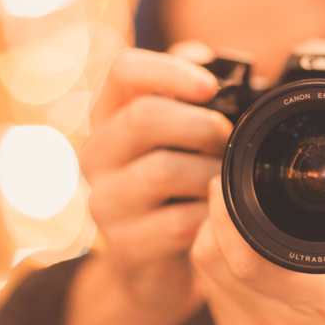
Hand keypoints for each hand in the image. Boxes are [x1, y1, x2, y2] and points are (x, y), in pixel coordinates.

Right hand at [62, 48, 231, 324]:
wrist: (154, 265)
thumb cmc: (176, 185)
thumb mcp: (179, 135)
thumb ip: (190, 93)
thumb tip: (209, 59)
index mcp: (109, 116)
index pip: (124, 70)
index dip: (171, 70)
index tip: (212, 86)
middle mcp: (96, 153)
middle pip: (144, 118)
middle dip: (201, 125)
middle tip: (228, 141)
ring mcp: (105, 202)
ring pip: (163, 170)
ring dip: (210, 172)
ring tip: (226, 179)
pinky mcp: (126, 246)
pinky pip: (178, 222)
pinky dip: (209, 215)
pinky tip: (218, 214)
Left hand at [191, 158, 324, 324]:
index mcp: (317, 298)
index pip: (245, 257)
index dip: (226, 214)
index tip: (230, 182)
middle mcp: (276, 323)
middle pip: (211, 262)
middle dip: (213, 219)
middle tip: (230, 192)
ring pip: (205, 278)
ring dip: (213, 244)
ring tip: (235, 219)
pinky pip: (212, 298)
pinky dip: (219, 270)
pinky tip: (241, 256)